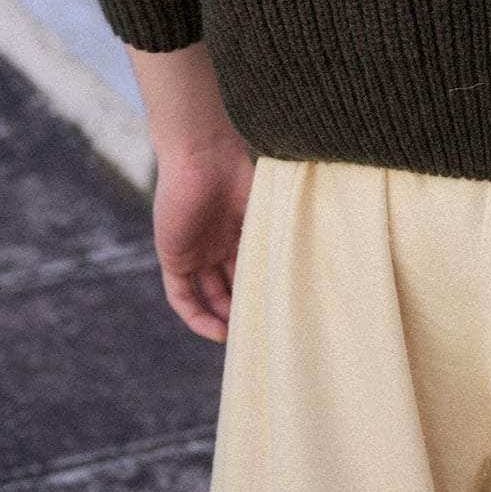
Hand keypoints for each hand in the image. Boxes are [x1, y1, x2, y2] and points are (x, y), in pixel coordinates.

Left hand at [150, 133, 255, 342]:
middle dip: (240, 308)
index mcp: (237, 228)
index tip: (275, 310)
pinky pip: (181, 294)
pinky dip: (195, 315)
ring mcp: (193, 250)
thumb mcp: (262, 208)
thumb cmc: (237, 171)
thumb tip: (317, 256)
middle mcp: (215, 243)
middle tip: (258, 330)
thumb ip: (275, 233)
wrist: (203, 154)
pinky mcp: (173, 256)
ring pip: (205, 294)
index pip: (246, 268)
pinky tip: (215, 329)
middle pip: (227, 285)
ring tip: (238, 337)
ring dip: (219, 317)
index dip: (258, 289)